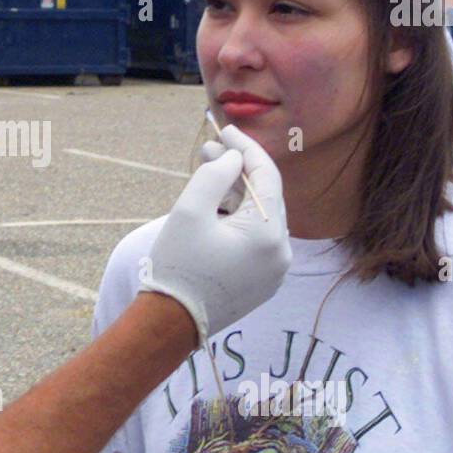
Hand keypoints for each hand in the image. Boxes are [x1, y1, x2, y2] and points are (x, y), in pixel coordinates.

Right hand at [140, 124, 290, 344]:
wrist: (171, 323)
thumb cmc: (177, 264)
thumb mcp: (190, 210)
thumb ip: (215, 174)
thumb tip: (234, 159)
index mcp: (269, 234)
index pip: (266, 177)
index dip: (246, 149)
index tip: (226, 130)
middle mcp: (281, 252)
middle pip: (265, 196)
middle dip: (239, 170)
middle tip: (210, 148)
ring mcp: (276, 270)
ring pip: (261, 217)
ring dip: (238, 194)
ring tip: (209, 173)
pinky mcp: (265, 281)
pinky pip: (258, 239)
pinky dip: (241, 219)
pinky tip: (218, 206)